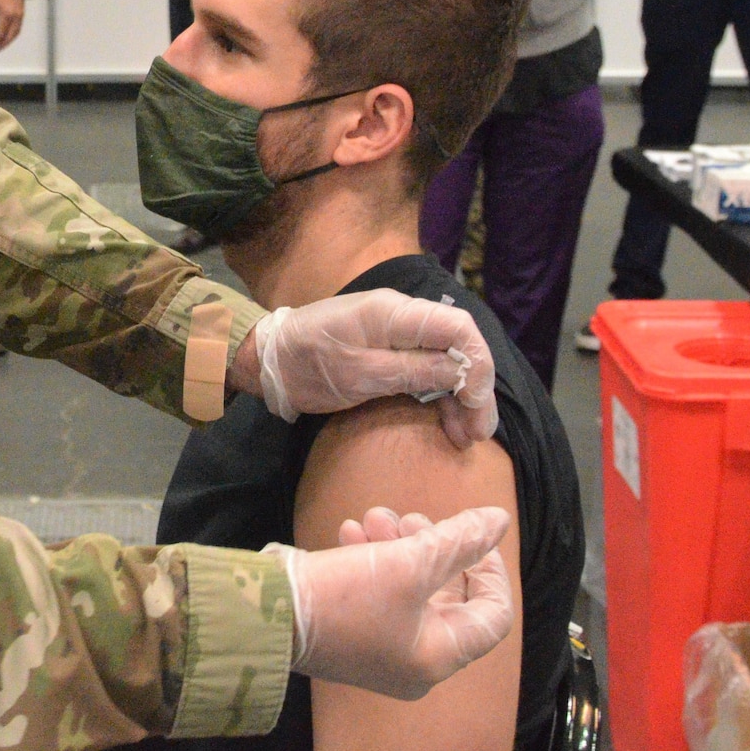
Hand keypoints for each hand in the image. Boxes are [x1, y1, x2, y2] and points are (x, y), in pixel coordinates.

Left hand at [0, 0, 25, 50]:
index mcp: (7, 14)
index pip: (1, 33)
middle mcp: (16, 17)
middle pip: (10, 36)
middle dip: (2, 45)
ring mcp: (21, 15)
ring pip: (16, 33)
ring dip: (8, 42)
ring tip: (0, 46)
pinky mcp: (22, 14)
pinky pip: (18, 28)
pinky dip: (12, 35)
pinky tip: (6, 37)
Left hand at [234, 288, 498, 445]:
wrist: (269, 362)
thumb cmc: (309, 364)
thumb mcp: (361, 374)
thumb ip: (413, 371)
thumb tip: (462, 373)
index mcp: (395, 313)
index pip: (457, 326)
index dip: (477, 363)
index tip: (477, 401)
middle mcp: (403, 317)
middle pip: (457, 346)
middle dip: (474, 388)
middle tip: (480, 432)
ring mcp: (397, 335)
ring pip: (446, 362)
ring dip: (461, 398)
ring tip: (467, 437)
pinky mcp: (390, 353)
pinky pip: (427, 371)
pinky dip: (440, 397)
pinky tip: (450, 425)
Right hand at [267, 505, 514, 699]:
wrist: (267, 614)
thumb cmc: (347, 596)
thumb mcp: (410, 561)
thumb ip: (459, 540)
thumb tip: (498, 521)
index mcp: (438, 656)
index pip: (493, 616)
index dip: (491, 569)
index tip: (472, 533)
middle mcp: (415, 662)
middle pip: (449, 596)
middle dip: (435, 547)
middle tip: (413, 518)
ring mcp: (382, 649)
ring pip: (412, 587)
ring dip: (399, 544)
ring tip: (374, 516)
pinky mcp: (353, 632)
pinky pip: (380, 592)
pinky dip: (373, 558)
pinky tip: (350, 531)